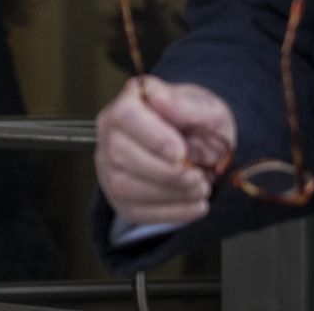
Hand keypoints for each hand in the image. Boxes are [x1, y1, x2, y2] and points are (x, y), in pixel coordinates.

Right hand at [94, 75, 236, 224]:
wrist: (199, 147)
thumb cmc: (195, 123)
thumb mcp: (204, 107)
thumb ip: (184, 104)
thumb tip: (160, 100)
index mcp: (126, 105)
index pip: (125, 116)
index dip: (152, 137)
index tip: (181, 152)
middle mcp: (109, 135)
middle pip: (120, 155)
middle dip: (165, 172)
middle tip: (198, 177)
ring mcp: (110, 169)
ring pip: (124, 187)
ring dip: (169, 194)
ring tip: (200, 189)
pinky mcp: (120, 198)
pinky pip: (136, 212)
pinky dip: (171, 213)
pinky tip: (195, 205)